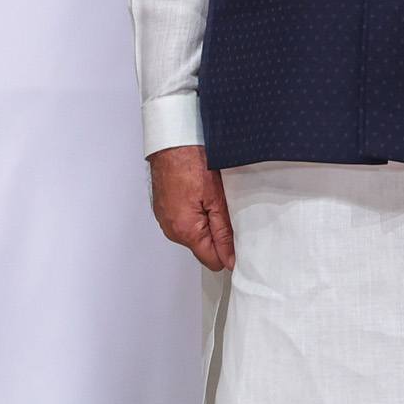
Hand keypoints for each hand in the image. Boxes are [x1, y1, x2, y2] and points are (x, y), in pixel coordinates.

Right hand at [148, 144, 235, 270]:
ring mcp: (165, 220)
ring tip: (212, 198)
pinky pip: (184, 221)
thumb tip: (229, 258)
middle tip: (226, 208)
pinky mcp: (164, 210)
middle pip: (203, 247)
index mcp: (185, 231)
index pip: (211, 260)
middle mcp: (171, 230)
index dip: (228, 253)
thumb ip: (223, 232)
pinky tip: (200, 196)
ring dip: (206, 222)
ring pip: (194, 233)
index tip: (240, 242)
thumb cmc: (192, 164)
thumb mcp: (216, 198)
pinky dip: (195, 213)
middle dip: (217, 234)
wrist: (172, 144)